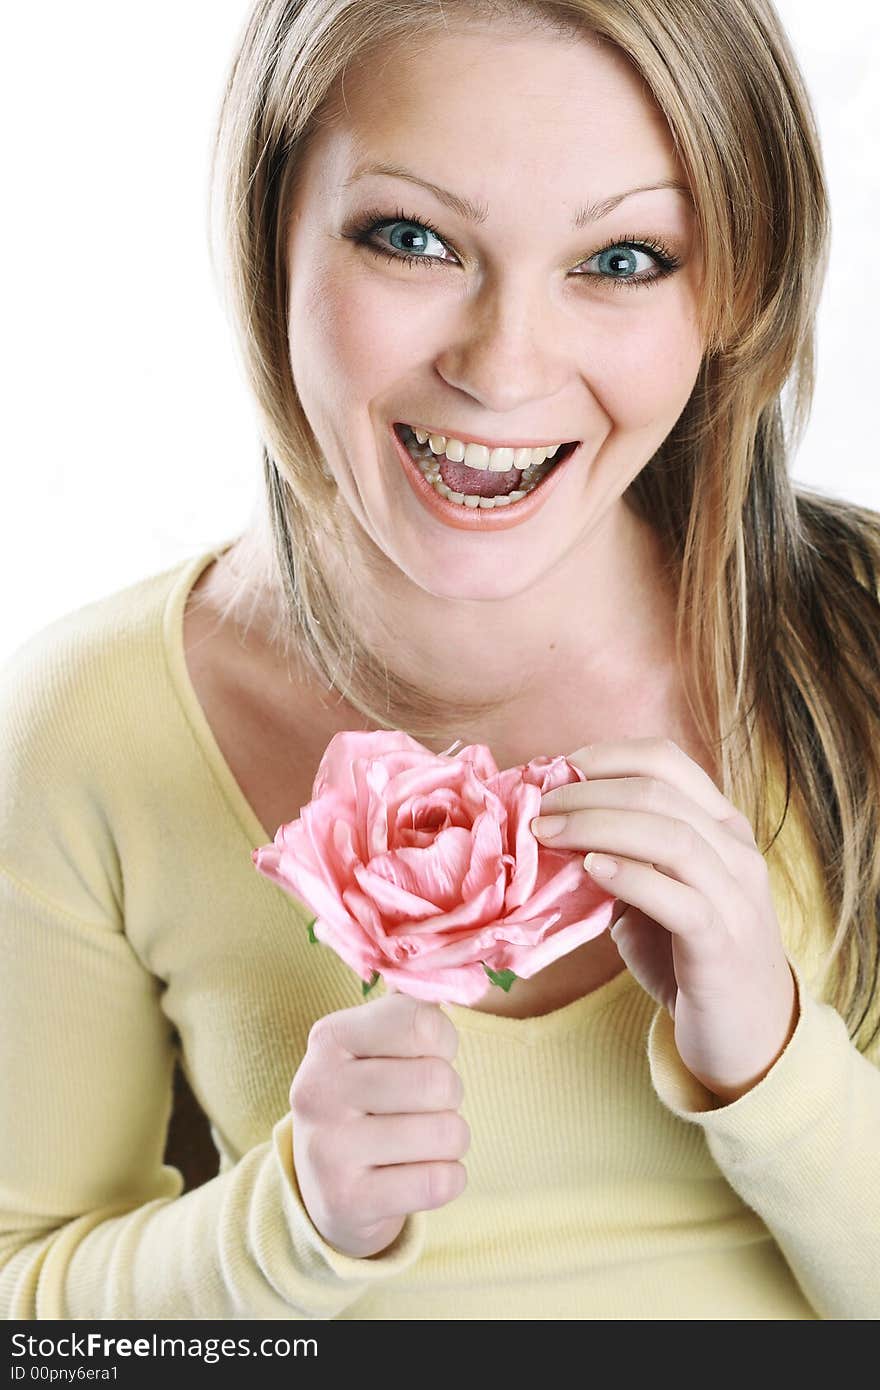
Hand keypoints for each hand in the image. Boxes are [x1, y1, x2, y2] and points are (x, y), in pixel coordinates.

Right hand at [289, 990, 468, 1257]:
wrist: (326, 1190)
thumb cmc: (368, 1100)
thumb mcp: (372, 1046)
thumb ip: (409, 1008)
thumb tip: (456, 970)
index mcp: (329, 1038)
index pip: (422, 1022)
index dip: (443, 1042)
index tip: (426, 1056)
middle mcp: (319, 1088)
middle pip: (439, 1081)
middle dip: (449, 1097)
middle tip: (423, 1107)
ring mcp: (328, 1149)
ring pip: (447, 1133)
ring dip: (451, 1140)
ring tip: (421, 1142)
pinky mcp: (347, 1201)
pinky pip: (441, 1182)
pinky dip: (448, 1178)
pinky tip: (418, 1174)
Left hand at [531, 737, 798, 1103]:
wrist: (747, 1034)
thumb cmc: (689, 957)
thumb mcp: (652, 894)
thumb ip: (620, 857)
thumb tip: (548, 826)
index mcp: (720, 826)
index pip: (666, 760)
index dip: (605, 756)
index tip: (555, 770)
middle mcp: (735, 851)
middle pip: (658, 793)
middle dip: (588, 792)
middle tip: (537, 808)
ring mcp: (735, 896)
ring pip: (671, 836)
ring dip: (598, 826)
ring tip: (549, 833)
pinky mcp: (723, 944)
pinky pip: (679, 899)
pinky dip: (631, 876)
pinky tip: (591, 870)